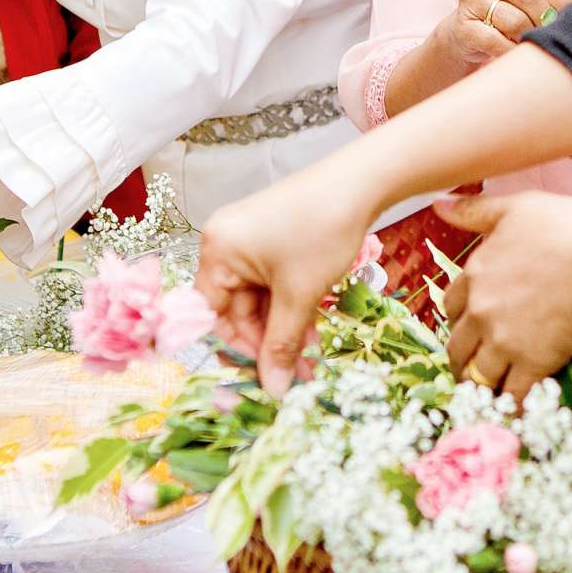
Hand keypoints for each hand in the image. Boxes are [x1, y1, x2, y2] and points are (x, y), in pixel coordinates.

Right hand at [196, 158, 384, 394]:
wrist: (361, 181)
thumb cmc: (322, 232)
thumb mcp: (300, 295)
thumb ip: (282, 344)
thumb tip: (273, 391)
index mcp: (217, 252)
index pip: (210, 316)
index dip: (237, 350)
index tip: (264, 378)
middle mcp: (224, 244)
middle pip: (236, 310)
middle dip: (268, 344)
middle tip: (297, 375)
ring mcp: (248, 241)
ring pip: (259, 300)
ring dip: (284, 330)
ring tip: (312, 360)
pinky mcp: (272, 239)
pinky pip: (272, 284)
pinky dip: (291, 307)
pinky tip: (313, 332)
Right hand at [432, 0, 569, 75]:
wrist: (468, 32)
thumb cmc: (509, 6)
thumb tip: (563, 5)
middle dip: (545, 15)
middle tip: (552, 28)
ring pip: (513, 21)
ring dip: (530, 35)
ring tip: (533, 39)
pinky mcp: (463, 25)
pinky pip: (497, 42)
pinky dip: (513, 50)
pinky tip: (518, 51)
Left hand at [436, 192, 571, 400]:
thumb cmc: (567, 228)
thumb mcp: (519, 207)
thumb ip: (477, 210)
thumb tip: (439, 205)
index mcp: (474, 274)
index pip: (450, 305)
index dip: (459, 316)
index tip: (468, 323)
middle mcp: (481, 312)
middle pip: (457, 347)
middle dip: (463, 358)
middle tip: (473, 365)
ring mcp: (503, 342)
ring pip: (477, 376)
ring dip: (481, 386)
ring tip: (488, 395)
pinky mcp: (531, 366)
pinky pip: (511, 397)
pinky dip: (509, 409)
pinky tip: (514, 415)